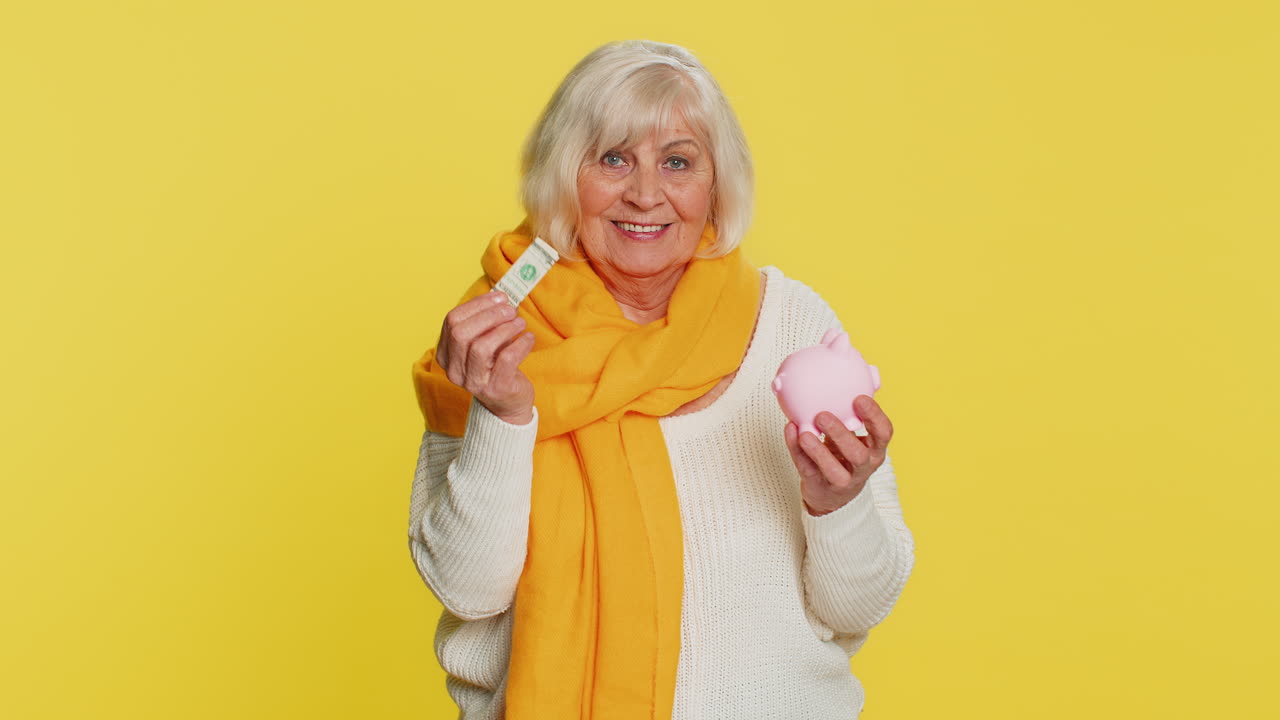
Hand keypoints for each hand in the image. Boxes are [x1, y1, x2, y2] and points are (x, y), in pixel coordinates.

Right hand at [436, 290, 535, 424]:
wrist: (508, 404)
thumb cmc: (496, 366)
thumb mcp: (485, 342)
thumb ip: (485, 322)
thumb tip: (499, 297)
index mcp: (446, 355)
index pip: (452, 321)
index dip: (476, 305)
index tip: (499, 298)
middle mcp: (455, 370)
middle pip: (461, 333)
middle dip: (489, 316)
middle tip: (510, 310)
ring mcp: (474, 382)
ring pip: (481, 347)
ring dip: (504, 329)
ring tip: (519, 322)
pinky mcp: (496, 389)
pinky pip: (506, 359)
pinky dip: (520, 344)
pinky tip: (528, 338)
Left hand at [784, 395, 893, 515]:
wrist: (832, 495)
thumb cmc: (844, 455)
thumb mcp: (855, 435)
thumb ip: (854, 411)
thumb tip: (858, 372)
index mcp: (875, 449)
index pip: (884, 433)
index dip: (874, 417)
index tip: (859, 398)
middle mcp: (863, 467)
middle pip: (858, 454)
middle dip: (841, 434)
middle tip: (822, 414)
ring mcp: (842, 480)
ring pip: (833, 469)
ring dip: (818, 450)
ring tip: (804, 430)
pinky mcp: (819, 486)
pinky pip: (807, 468)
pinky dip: (797, 450)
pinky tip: (790, 430)